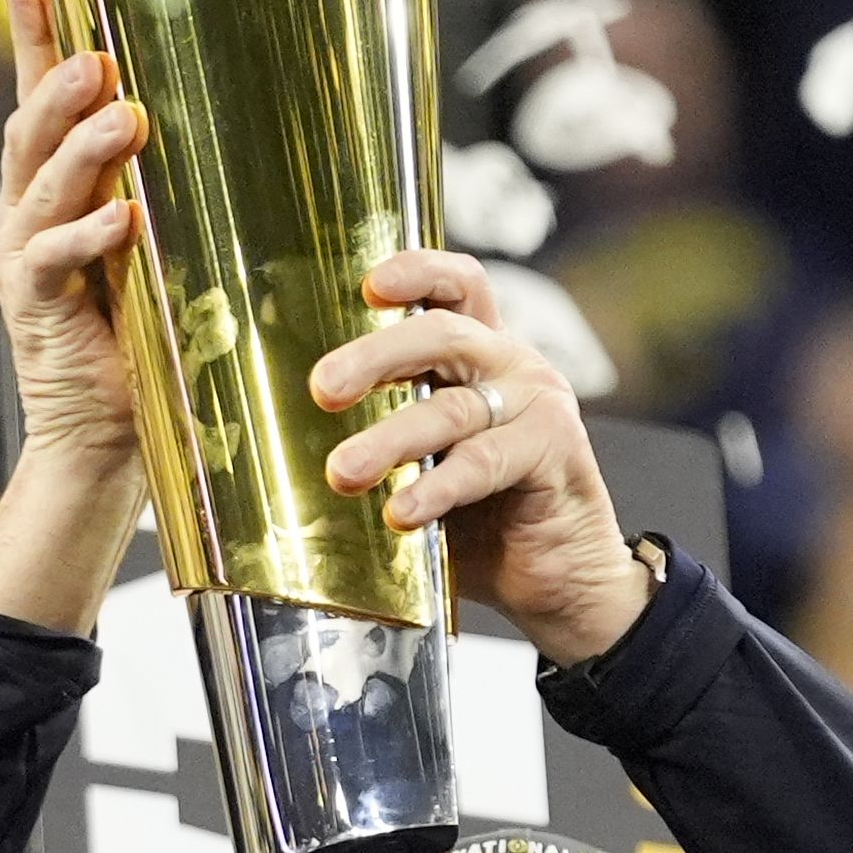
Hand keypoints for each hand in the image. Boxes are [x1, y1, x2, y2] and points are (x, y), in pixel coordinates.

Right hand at [0, 0, 149, 467]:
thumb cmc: (137, 345)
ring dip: (83, 149)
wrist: (104, 439)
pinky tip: (124, 214)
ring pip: (44, 188)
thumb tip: (190, 132)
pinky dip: (89, 235)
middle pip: (31, 136)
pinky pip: (57, 261)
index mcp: (46, 200)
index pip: (36, 110)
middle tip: (100, 54)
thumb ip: (151, 196)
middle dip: (60, 87)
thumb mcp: (148, 253)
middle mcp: (21, 221)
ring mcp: (22, 264)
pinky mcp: (35, 310)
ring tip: (121, 116)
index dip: (31, 47)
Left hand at [308, 246, 648, 663]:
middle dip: (375, 356)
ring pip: (452, 408)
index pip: (455, 287)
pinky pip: (482, 463)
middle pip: (442, 333)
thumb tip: (289, 449)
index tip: (367, 286)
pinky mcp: (554, 451)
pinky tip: (401, 512)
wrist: (563, 580)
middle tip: (324, 389)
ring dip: (390, 439)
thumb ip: (384, 444)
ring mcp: (537, 405)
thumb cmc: (487, 521)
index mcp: (480, 355)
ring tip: (344, 473)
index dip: (416, 272)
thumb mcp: (425, 468)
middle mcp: (510, 367)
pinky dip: (437, 488)